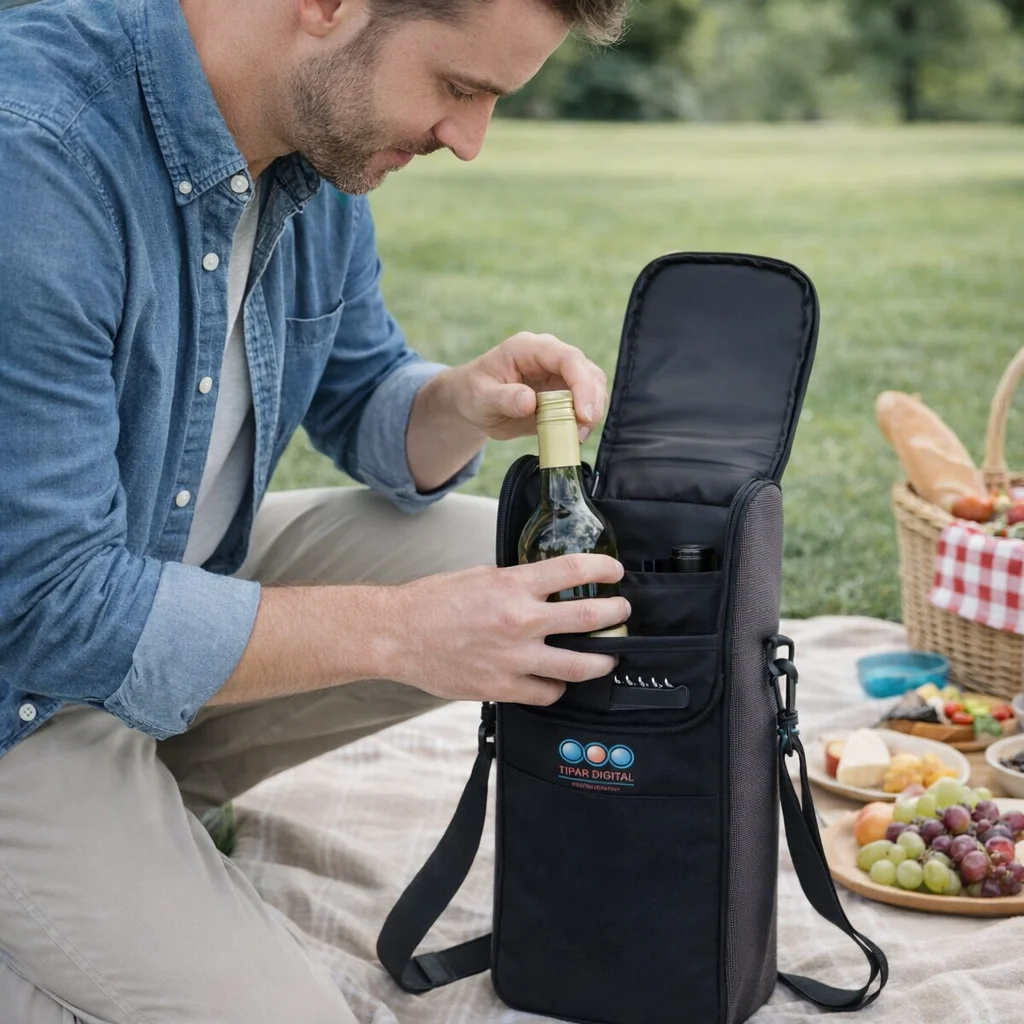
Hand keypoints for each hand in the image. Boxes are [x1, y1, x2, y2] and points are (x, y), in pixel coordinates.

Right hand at [382, 554, 629, 705]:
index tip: (614, 571)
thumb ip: (517, 582)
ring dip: (602, 659)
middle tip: (622, 612)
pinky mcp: (503, 687)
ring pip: (579, 665)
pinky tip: (559, 680)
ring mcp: (514, 658)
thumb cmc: (433, 602)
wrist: (398, 635)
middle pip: (589, 618)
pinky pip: (547, 693)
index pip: (574, 570)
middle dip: (615, 614)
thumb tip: (545, 587)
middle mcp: (520, 621)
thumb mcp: (480, 576)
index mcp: (513, 585)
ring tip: (609, 656)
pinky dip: (558, 687)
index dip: (603, 568)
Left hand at [449, 332, 608, 441]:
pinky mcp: (565, 394)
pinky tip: (573, 436)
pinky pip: (585, 404)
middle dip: (593, 401)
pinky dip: (585, 421)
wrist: (473, 403)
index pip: (567, 358)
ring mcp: (560, 375)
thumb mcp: (481, 396)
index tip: (583, 413)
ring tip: (577, 436)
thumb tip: (530, 402)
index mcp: (529, 348)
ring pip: (593, 387)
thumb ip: (504, 398)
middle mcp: (550, 357)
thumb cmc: (473, 393)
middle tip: (583, 430)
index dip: (582, 384)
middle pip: (588, 371)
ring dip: (592, 412)